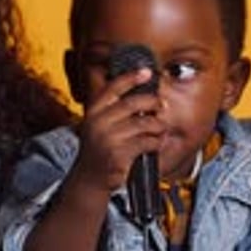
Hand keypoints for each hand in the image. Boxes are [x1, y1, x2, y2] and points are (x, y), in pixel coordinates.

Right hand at [76, 67, 164, 192]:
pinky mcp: (119, 154)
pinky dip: (157, 141)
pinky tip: (158, 142)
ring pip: (144, 123)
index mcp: (94, 111)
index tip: (147, 72)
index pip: (113, 88)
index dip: (131, 77)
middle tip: (162, 104)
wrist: (89, 178)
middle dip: (152, 102)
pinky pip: (147, 142)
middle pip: (133, 103)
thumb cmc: (100, 148)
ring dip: (158, 125)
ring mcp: (108, 139)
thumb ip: (113, 110)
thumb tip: (141, 94)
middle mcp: (98, 122)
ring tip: (161, 128)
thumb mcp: (99, 125)